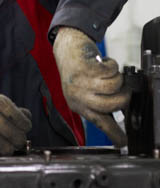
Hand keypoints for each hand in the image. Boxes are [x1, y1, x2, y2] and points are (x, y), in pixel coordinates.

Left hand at [53, 27, 130, 146]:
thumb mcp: (83, 91)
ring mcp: (80, 82)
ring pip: (113, 86)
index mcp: (78, 105)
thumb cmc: (78, 70)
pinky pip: (110, 71)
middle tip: (124, 88)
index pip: (98, 123)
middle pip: (111, 104)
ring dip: (118, 78)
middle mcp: (78, 96)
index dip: (113, 133)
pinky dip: (113, 65)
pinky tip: (104, 62)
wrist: (67, 48)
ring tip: (110, 73)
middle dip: (124, 96)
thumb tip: (119, 114)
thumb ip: (99, 103)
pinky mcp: (85, 67)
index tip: (123, 142)